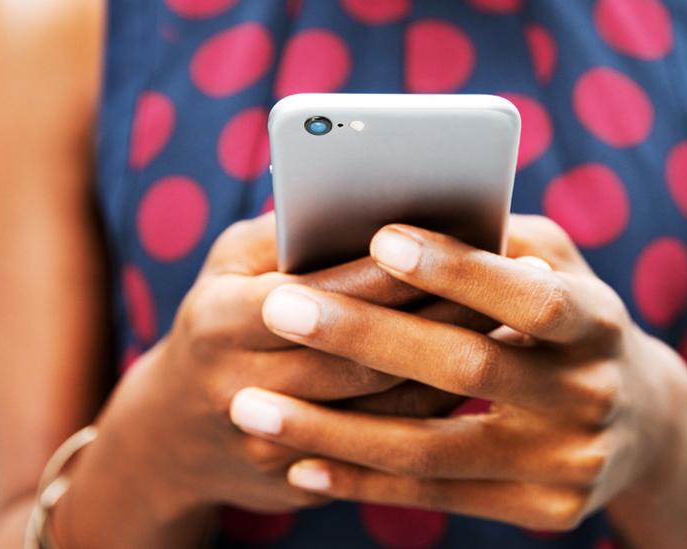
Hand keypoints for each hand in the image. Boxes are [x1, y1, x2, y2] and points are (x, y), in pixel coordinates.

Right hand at [86, 213, 487, 520]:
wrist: (172, 437)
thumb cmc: (215, 321)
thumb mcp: (230, 267)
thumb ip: (289, 234)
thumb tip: (369, 201)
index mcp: (218, 324)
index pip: (321, 295)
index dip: (393, 272)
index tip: (460, 240)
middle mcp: (239, 390)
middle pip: (363, 358)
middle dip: (442, 318)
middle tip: (514, 282)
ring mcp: (270, 447)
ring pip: (384, 409)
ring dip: (454, 367)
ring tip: (513, 324)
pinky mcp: (302, 482)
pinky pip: (384, 447)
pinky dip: (436, 408)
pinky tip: (481, 375)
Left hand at [229, 215, 686, 530]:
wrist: (640, 425)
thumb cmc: (570, 322)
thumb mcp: (558, 267)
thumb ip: (496, 240)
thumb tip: (397, 212)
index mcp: (600, 322)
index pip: (528, 294)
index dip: (457, 269)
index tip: (378, 237)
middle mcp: (593, 396)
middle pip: (468, 369)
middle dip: (365, 338)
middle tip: (278, 309)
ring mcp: (570, 463)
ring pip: (433, 448)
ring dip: (333, 431)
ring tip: (252, 407)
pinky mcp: (543, 509)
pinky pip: (435, 496)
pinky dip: (361, 481)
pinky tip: (298, 462)